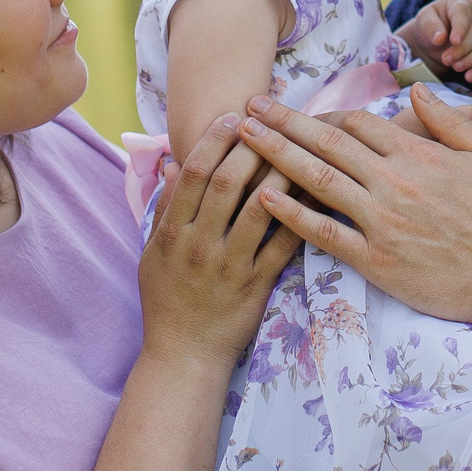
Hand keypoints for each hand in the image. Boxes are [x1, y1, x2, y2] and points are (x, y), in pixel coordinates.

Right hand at [138, 114, 300, 365]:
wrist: (184, 355)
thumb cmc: (167, 300)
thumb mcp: (152, 254)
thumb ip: (164, 209)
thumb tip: (171, 163)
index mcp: (173, 232)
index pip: (194, 174)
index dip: (213, 140)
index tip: (232, 116)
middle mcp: (200, 244)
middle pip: (228, 182)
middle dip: (251, 145)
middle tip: (271, 119)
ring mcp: (230, 264)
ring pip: (260, 207)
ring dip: (281, 171)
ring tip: (299, 144)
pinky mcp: (258, 284)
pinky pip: (284, 243)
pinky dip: (302, 214)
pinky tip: (318, 192)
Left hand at [238, 84, 471, 326]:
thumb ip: (451, 122)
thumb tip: (417, 92)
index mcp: (419, 156)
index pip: (361, 124)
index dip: (327, 114)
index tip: (302, 111)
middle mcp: (394, 183)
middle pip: (327, 143)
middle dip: (284, 122)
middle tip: (249, 105)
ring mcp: (382, 222)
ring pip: (318, 180)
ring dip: (276, 155)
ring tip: (244, 137)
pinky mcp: (377, 260)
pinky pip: (324, 233)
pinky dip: (292, 214)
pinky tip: (264, 197)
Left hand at [399, 0, 471, 81]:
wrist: (437, 38)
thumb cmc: (431, 25)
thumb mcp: (424, 21)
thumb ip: (430, 26)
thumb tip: (440, 38)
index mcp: (460, 4)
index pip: (464, 13)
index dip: (461, 27)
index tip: (454, 41)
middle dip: (463, 48)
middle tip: (446, 59)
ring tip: (456, 68)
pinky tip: (469, 76)